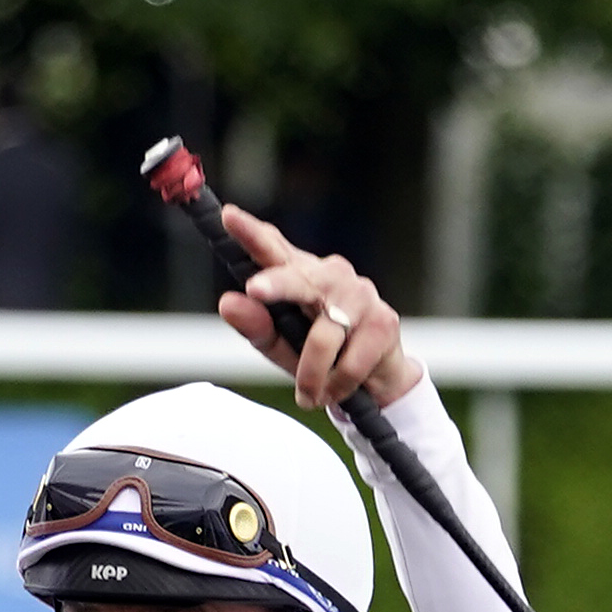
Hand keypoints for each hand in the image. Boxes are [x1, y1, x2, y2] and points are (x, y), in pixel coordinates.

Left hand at [211, 198, 419, 410]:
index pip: (272, 247)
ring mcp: (360, 294)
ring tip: (307, 395)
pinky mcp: (383, 320)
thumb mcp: (279, 346)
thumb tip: (227, 302)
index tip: (228, 216)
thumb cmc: (320, 358)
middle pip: (298, 277)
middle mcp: (330, 275)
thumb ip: (256, 326)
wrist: (374, 384)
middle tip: (254, 290)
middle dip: (277, 284)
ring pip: (323, 337)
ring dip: (311, 374)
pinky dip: (338, 384)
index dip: (251, 233)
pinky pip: (350, 362)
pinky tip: (337, 389)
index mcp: (300, 274)